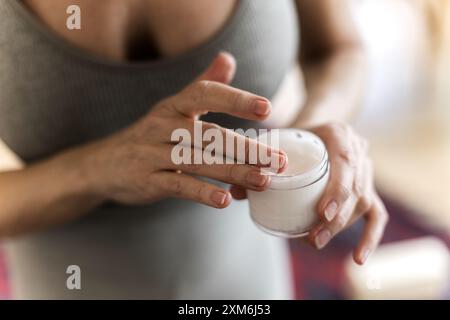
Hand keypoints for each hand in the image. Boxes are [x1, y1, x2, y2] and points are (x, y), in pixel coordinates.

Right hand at [82, 52, 285, 207]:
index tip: (265, 108)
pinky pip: (178, 185)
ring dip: (233, 172)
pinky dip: (202, 193)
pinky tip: (224, 200)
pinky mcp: (147, 180)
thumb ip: (202, 85)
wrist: (103, 164)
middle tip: (278, 160)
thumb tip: (228, 58)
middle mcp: (163, 125)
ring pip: (198, 161)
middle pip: (209, 134)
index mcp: (173, 106)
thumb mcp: (172, 107)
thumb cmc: (150, 135)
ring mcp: (152, 153)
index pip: (205, 94)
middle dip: (246, 147)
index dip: (235, 99)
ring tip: (262, 180)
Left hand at [230, 123, 387, 264]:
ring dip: (342, 227)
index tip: (322, 213)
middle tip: (313, 238)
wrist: (314, 127)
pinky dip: (370, 237)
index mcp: (338, 133)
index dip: (337, 189)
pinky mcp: (368, 187)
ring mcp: (366, 169)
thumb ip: (255, 163)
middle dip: (336, 218)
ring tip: (316, 242)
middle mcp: (358, 149)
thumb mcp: (275, 140)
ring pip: (365, 202)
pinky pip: (376, 214)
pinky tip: (358, 259)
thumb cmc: (292, 134)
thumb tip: (233, 193)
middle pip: (356, 188)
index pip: (345, 161)